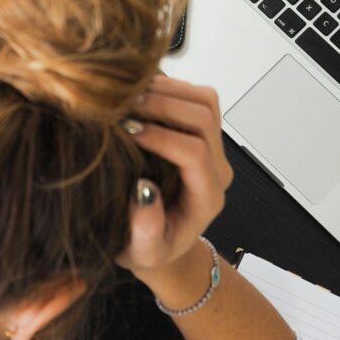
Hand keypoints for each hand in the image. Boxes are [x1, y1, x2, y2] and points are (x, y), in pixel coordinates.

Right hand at [117, 76, 232, 279]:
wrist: (161, 242)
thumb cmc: (149, 249)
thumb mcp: (142, 252)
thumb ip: (146, 229)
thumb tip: (143, 191)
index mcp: (207, 197)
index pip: (194, 153)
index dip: (162, 137)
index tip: (127, 131)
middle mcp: (216, 168)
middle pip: (204, 118)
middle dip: (163, 105)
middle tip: (123, 106)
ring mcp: (212, 147)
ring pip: (204, 100)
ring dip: (167, 91)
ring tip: (128, 96)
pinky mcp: (201, 132)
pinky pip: (195, 97)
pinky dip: (167, 87)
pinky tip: (136, 95)